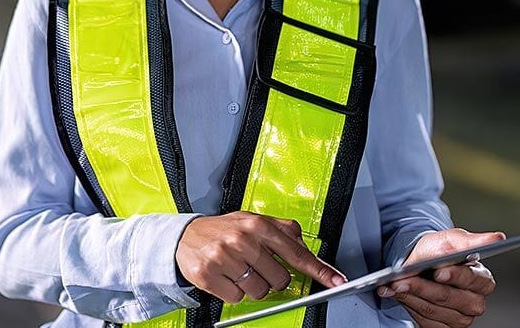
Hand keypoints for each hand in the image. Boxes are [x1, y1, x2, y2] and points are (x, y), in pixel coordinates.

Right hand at [176, 211, 345, 303]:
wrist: (183, 237)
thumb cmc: (222, 230)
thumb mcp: (252, 221)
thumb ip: (280, 230)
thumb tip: (303, 245)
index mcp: (257, 225)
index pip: (296, 253)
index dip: (319, 270)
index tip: (335, 280)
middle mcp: (242, 240)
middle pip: (279, 278)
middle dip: (271, 278)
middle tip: (256, 267)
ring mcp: (224, 258)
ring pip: (259, 291)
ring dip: (252, 286)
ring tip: (239, 270)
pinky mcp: (209, 275)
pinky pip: (237, 298)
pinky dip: (234, 292)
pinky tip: (226, 277)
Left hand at [376, 228, 503, 327]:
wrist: (419, 263)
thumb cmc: (437, 252)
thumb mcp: (450, 240)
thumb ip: (472, 241)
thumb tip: (498, 238)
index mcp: (482, 280)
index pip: (472, 280)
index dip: (455, 276)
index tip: (438, 271)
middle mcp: (474, 302)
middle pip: (448, 298)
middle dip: (422, 287)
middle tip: (401, 279)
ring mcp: (460, 318)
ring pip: (433, 310)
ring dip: (411, 296)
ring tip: (394, 284)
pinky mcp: (443, 327)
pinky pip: (425, 321)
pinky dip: (409, 306)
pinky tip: (398, 294)